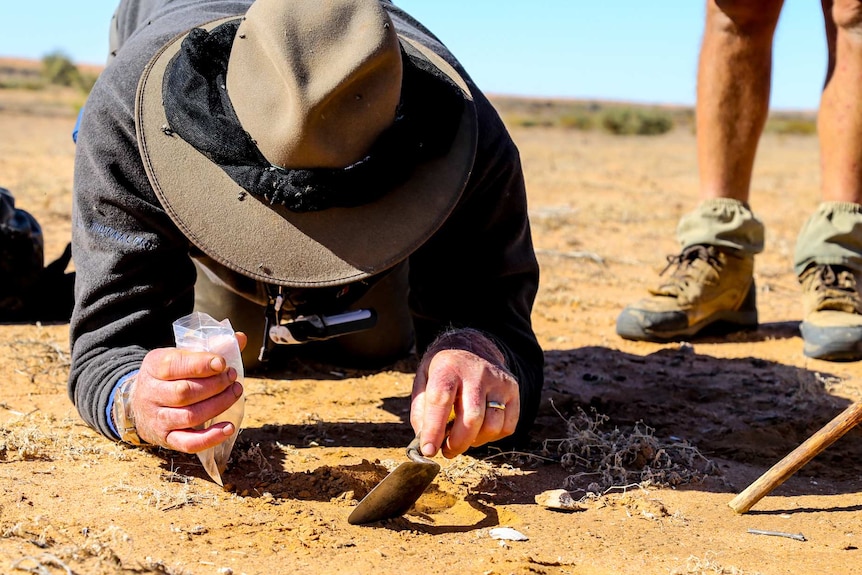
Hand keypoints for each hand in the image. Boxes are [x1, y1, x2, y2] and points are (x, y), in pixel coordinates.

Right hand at [130, 333, 246, 452]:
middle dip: (214, 385)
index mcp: (153, 366)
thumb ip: (211, 347)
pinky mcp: (166, 438)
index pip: (173, 365)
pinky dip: (210, 437)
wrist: (140, 402)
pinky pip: (188, 443)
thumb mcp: (181, 356)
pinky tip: (228, 427)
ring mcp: (157, 418)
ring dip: (218, 405)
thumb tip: (240, 338)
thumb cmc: (170, 376)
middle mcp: (151, 393)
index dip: (200, 364)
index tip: (222, 363)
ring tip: (235, 392)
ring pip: (189, 416)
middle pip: (184, 392)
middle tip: (232, 377)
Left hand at [411, 329, 518, 457]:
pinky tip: (480, 430)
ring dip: (475, 442)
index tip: (428, 450)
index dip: (434, 429)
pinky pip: (507, 426)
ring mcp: (498, 381)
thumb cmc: (444, 370)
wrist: (473, 345)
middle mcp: (477, 373)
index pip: (440, 401)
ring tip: (463, 438)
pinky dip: (492, 437)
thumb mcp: (423, 380)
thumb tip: (425, 444)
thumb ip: (421, 411)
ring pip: (492, 426)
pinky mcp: (513, 390)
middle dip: (458, 443)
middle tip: (447, 451)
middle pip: (472, 418)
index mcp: (448, 368)